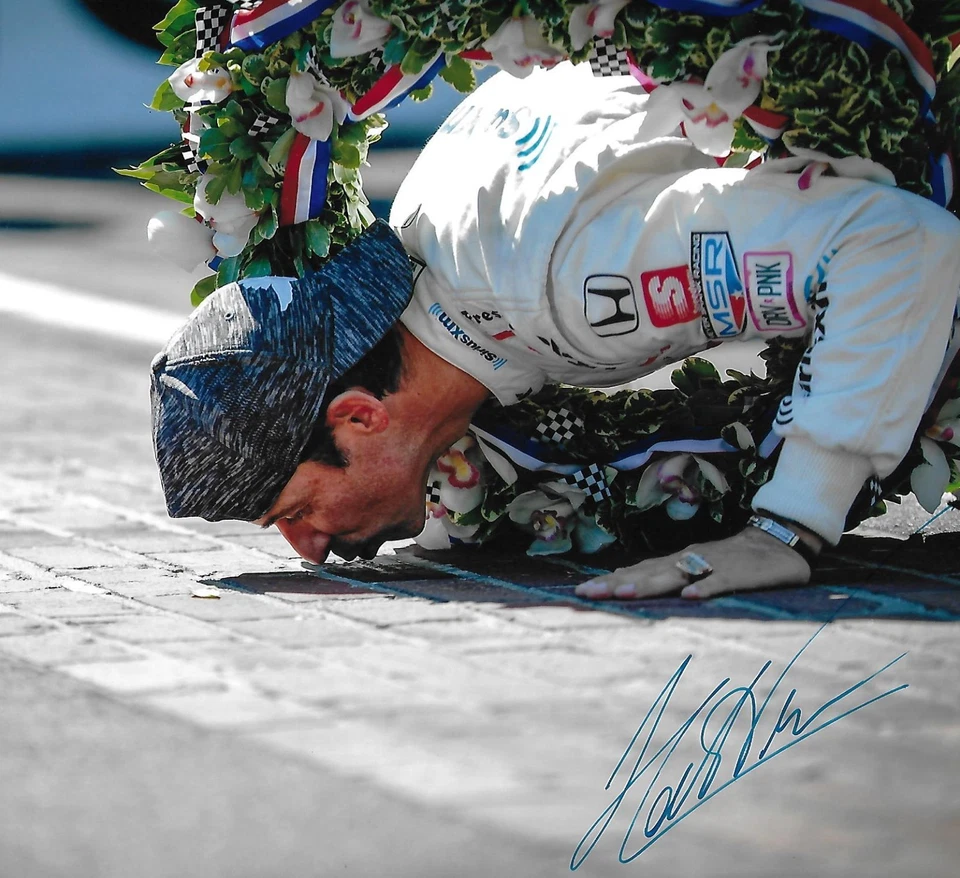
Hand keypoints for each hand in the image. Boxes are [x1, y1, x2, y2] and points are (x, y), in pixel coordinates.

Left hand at [575, 525, 816, 600]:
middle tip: (589, 594)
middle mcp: (688, 560)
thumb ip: (666, 577)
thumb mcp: (695, 567)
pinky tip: (690, 597)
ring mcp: (712, 566)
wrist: (777, 542)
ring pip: (676, 575)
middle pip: (647, 574)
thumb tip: (628, 586)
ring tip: (625, 594)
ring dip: (650, 585)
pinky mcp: (738, 574)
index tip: (582, 592)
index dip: (610, 582)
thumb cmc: (731, 560)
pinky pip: (720, 582)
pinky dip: (705, 588)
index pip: (637, 571)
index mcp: (677, 562)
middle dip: (617, 584)